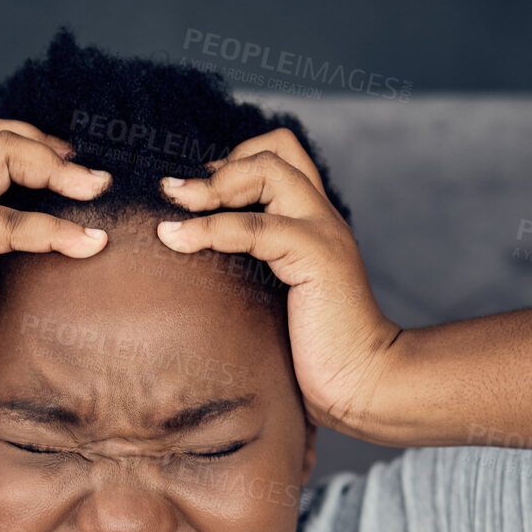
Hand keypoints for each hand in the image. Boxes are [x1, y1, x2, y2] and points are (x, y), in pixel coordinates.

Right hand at [0, 118, 113, 413]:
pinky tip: (90, 244)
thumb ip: (12, 259)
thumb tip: (78, 257)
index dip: (38, 146)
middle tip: (94, 180)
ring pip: (3, 151)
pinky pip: (14, 222)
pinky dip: (58, 230)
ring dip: (59, 169)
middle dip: (50, 146)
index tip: (77, 175)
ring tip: (97, 191)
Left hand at [153, 129, 402, 439]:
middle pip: (276, 148)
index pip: (280, 156)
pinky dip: (207, 228)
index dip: (233, 163)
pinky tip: (175, 240)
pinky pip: (253, 226)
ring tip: (170, 204)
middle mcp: (321, 217)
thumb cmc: (315, 353)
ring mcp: (322, 231)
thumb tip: (191, 263)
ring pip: (267, 170)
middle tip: (174, 193)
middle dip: (219, 165)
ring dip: (209, 185)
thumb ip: (249, 271)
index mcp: (313, 222)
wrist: (361, 384)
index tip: (192, 197)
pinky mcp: (316, 255)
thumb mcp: (273, 300)